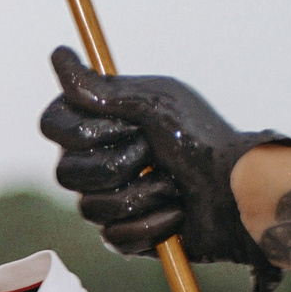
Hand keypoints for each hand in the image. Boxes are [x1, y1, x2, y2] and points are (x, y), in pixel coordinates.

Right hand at [42, 47, 290, 291]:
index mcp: (104, 123)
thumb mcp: (154, 103)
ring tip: (173, 187)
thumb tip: (59, 55)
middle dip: (117, 165)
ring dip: (141, 195)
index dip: (79, 131)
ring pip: (89, 207)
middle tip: (154, 155)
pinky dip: (151, 225)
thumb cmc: (203, 140)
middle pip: (65, 171)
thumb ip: (101, 87)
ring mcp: (111, 199)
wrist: (237, 193)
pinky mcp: (126, 235)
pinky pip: (113, 236)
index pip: (53, 125)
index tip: (120, 126)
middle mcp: (101, 160)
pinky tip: (177, 214)